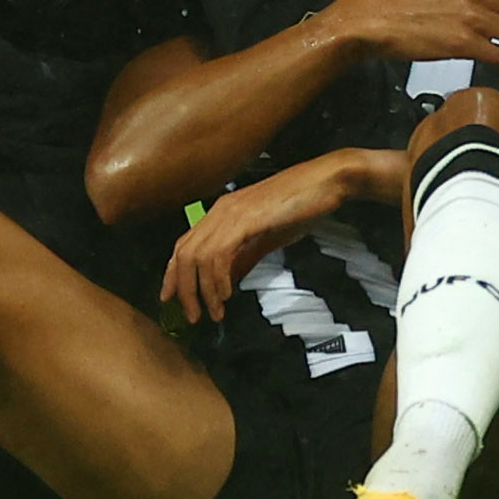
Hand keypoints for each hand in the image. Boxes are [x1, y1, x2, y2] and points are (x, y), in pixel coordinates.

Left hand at [161, 149, 401, 323]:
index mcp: (221, 213)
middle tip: (193, 316)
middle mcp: (218, 211)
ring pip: (196, 257)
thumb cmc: (301, 206)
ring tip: (214, 313)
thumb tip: (228, 281)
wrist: (326, 182)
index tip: (172, 299)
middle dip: (184, 290)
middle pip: (183, 254)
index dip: (173, 274)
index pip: (183, 245)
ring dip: (202, 291)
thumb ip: (245, 257)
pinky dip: (218, 278)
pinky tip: (227, 295)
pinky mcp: (244, 219)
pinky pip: (219, 254)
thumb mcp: (267, 238)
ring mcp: (229, 213)